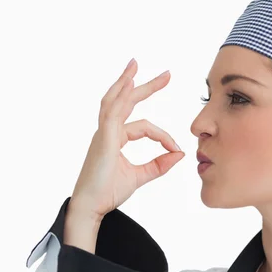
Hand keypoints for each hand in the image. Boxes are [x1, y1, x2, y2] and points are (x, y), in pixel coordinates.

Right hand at [69, 58, 184, 220]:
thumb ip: (159, 165)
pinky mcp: (103, 139)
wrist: (91, 207)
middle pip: (126, 101)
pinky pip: (112, 113)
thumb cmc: (108, 192)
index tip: (176, 149)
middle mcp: (108, 131)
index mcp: (115, 138)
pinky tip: (129, 83)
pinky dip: (121, 97)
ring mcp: (103, 133)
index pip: (145, 127)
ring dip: (126, 81)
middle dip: (146, 86)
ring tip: (136, 64)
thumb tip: (179, 154)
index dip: (163, 136)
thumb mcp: (140, 176)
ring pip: (115, 100)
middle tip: (166, 74)